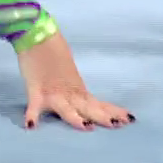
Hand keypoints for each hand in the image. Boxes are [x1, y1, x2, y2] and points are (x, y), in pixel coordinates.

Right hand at [15, 31, 133, 130]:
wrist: (38, 35)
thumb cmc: (53, 52)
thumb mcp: (69, 72)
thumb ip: (75, 87)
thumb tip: (84, 100)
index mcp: (78, 89)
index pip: (99, 103)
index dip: (113, 112)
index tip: (130, 119)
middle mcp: (69, 93)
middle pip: (88, 108)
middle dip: (103, 117)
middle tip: (119, 125)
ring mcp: (53, 93)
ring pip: (66, 108)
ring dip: (76, 119)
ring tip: (88, 127)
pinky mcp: (35, 90)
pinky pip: (33, 106)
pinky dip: (32, 115)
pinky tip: (32, 127)